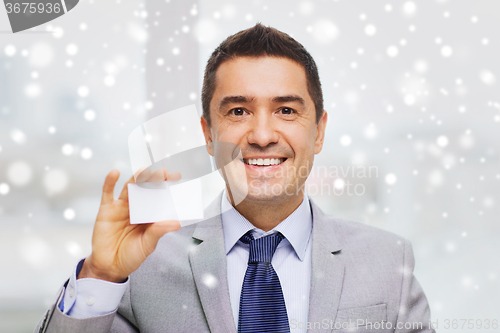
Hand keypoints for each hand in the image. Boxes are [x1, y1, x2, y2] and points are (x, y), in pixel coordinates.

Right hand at [78, 168, 180, 282]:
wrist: (109, 266)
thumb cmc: (131, 256)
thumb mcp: (147, 244)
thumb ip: (158, 231)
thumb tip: (176, 223)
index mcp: (149, 215)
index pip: (160, 197)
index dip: (167, 187)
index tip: (176, 177)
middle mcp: (137, 208)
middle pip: (146, 189)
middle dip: (154, 180)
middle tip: (162, 172)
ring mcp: (121, 207)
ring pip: (129, 188)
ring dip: (136, 178)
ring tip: (143, 170)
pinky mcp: (107, 209)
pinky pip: (107, 193)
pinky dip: (110, 182)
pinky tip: (115, 173)